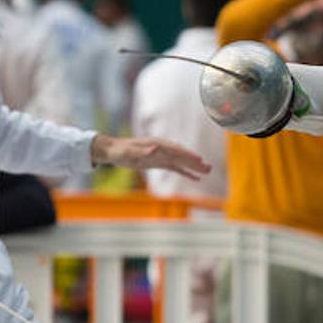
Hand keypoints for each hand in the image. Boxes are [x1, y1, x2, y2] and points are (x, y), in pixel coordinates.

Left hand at [92, 135, 210, 180]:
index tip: (199, 159)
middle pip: (182, 156)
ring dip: (194, 167)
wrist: (113, 150)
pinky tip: (195, 178)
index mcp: (157, 144)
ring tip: (208, 171)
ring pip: (181, 162)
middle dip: (195, 162)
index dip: (187, 155)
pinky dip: (186, 173)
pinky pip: (175, 168)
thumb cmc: (120, 150)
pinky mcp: (159, 162)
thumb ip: (144, 150)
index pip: (176, 150)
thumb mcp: (130, 151)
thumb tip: (156, 148)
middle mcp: (162, 149)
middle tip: (209, 168)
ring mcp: (162, 156)